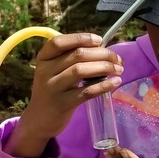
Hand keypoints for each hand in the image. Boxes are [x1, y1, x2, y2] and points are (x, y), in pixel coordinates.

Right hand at [4, 33, 123, 157]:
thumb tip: (102, 50)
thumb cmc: (53, 91)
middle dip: (102, 54)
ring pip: (81, 71)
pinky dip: (103, 86)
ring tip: (119, 69)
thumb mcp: (53, 72)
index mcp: (43, 58)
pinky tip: (115, 82)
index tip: (100, 41)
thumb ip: (69, 60)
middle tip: (118, 59)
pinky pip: (86, 92)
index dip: (81, 38)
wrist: (40, 119)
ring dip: (104, 68)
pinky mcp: (63, 104)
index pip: (59, 42)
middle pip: (77, 55)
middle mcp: (45, 71)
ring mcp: (53, 88)